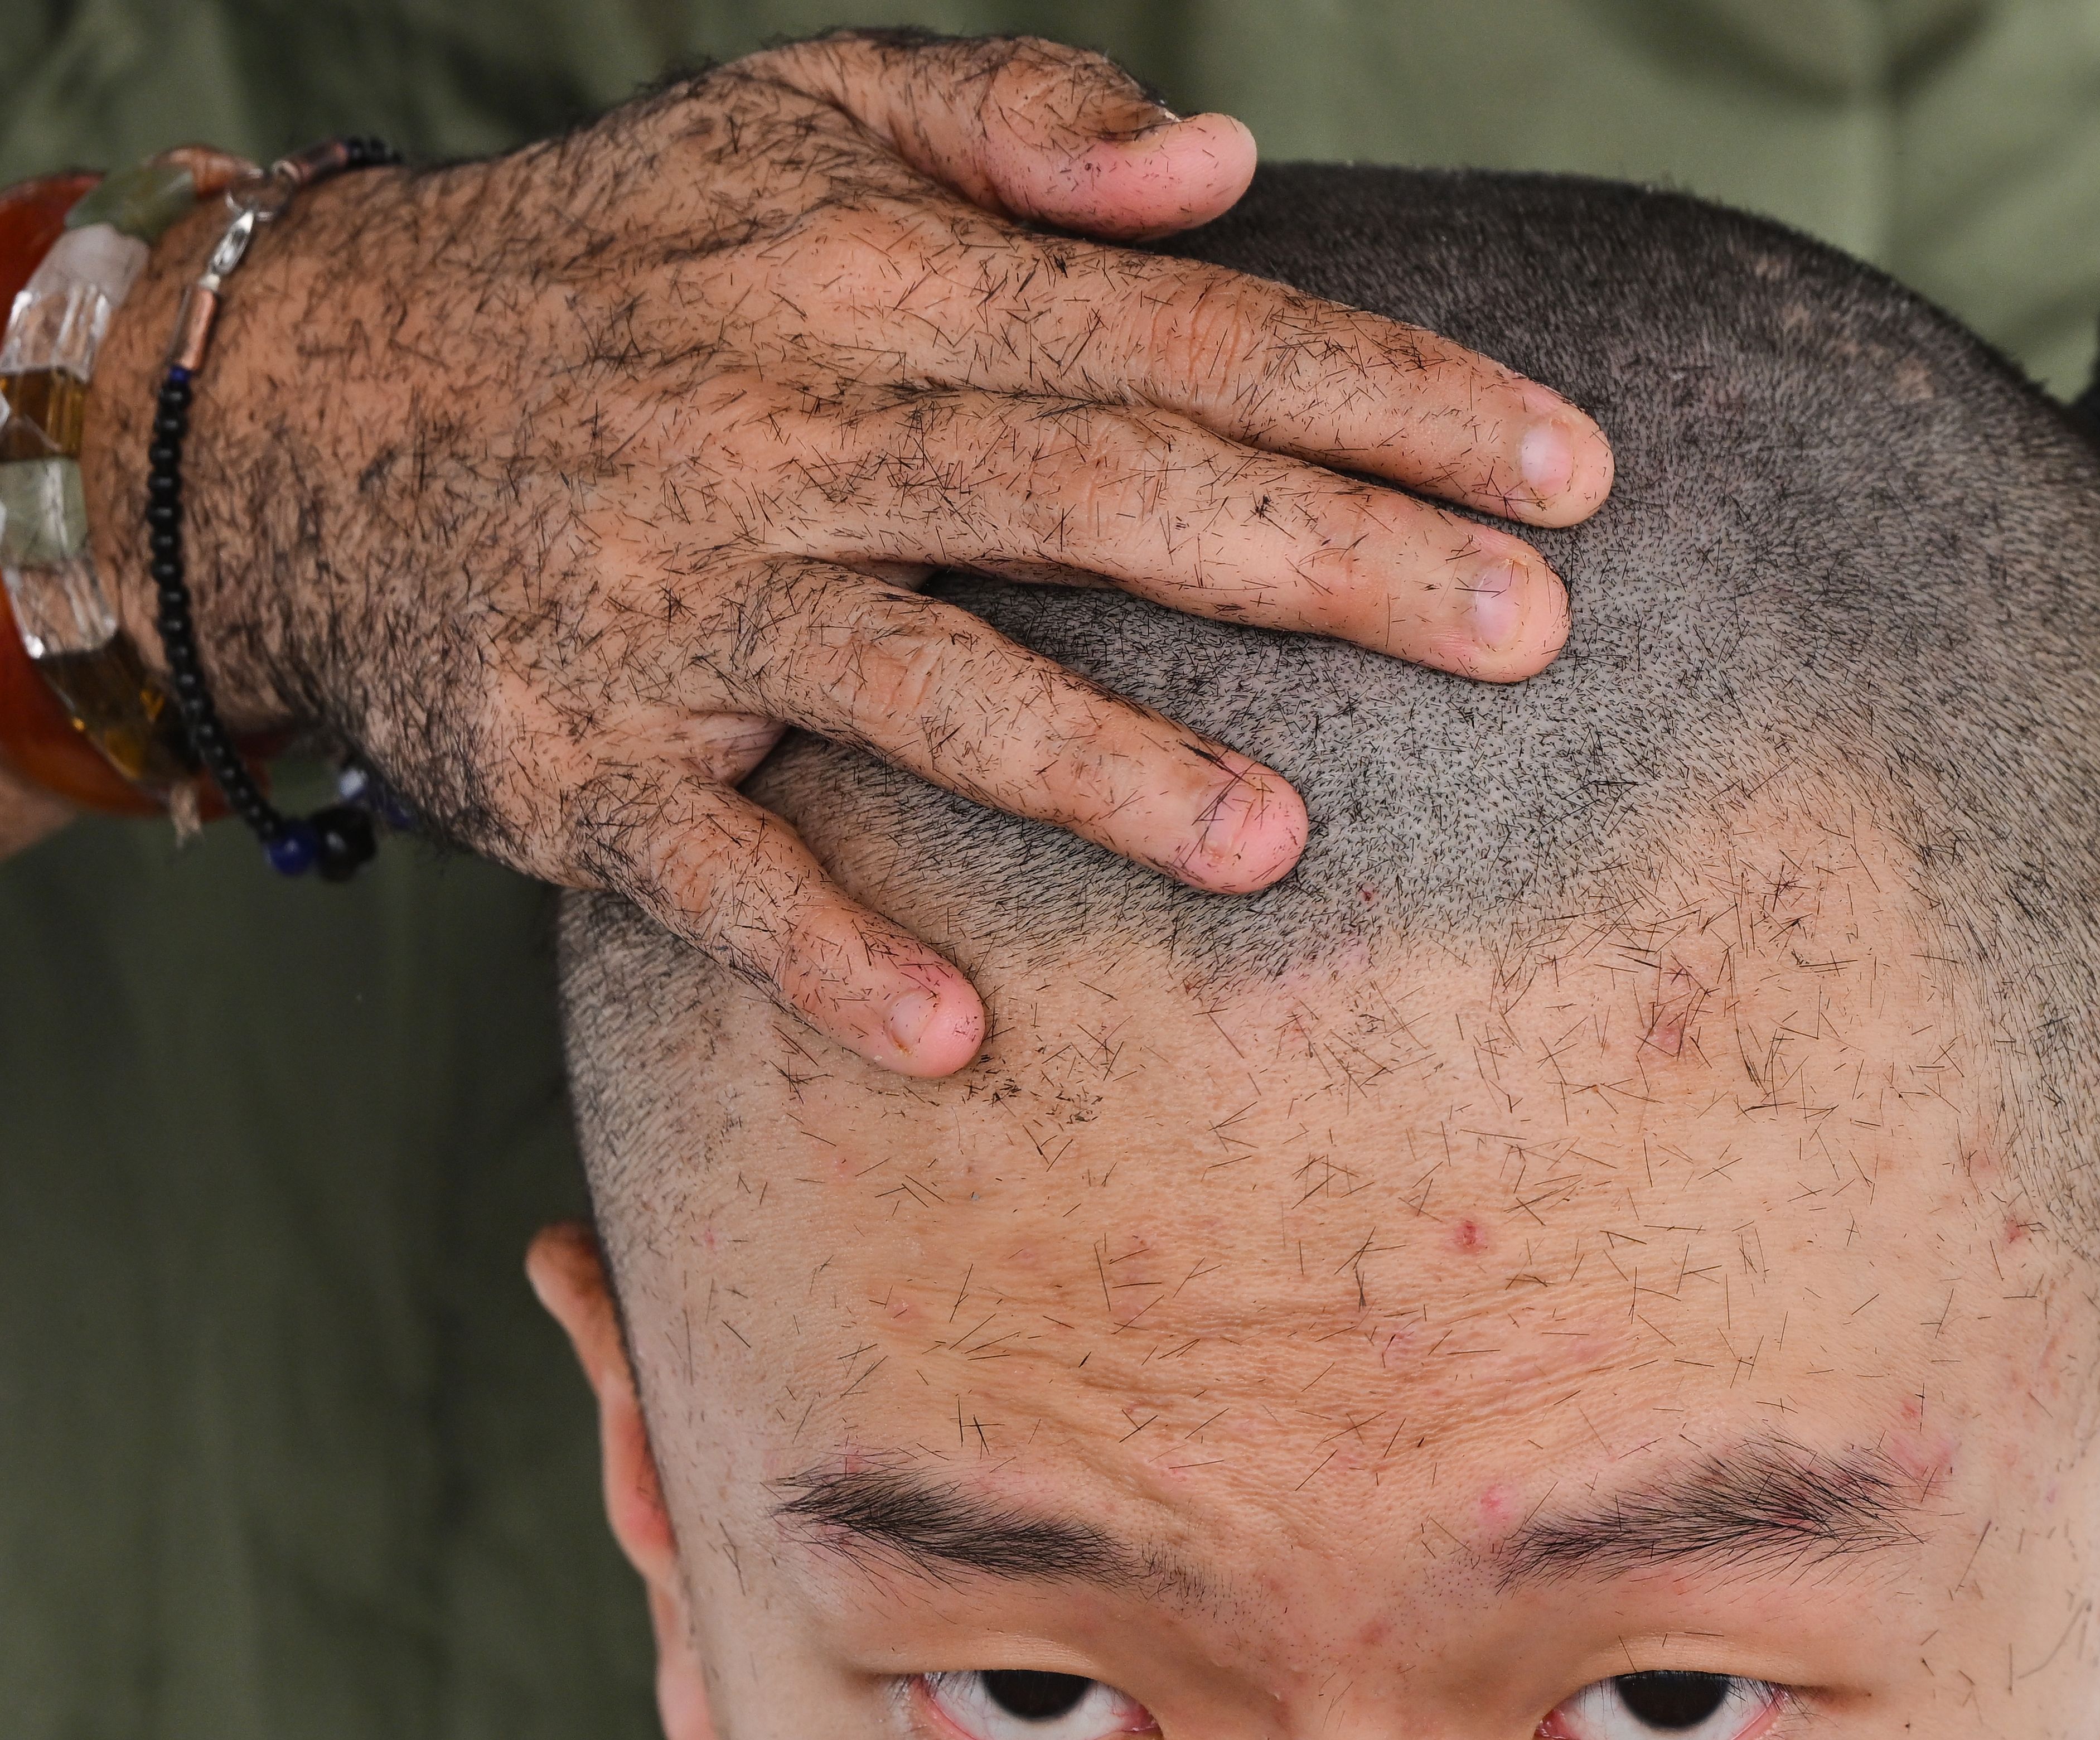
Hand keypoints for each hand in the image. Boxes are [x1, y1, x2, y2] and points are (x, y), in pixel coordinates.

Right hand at [78, 32, 1611, 1076]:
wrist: (302, 404)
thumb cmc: (618, 265)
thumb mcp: (794, 117)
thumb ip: (1016, 121)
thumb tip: (1227, 159)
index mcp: (867, 277)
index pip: (1177, 333)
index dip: (1384, 393)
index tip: (1568, 468)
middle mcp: (786, 432)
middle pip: (1100, 495)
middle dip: (1329, 563)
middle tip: (1529, 637)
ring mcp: (679, 607)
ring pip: (924, 686)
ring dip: (1102, 768)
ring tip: (1278, 841)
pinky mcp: (581, 763)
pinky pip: (717, 871)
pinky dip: (825, 950)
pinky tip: (956, 1032)